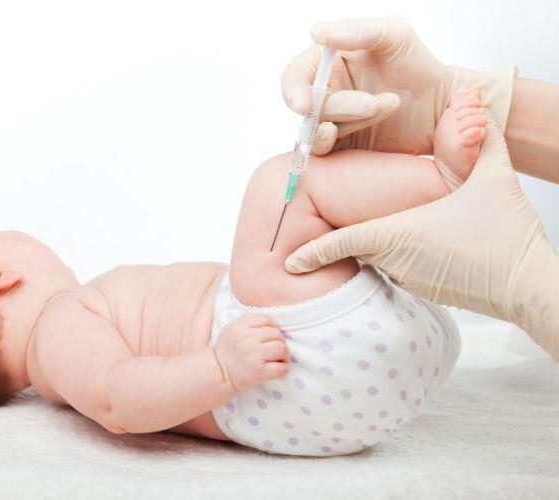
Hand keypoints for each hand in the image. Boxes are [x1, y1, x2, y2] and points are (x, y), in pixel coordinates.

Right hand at [214, 314, 289, 391]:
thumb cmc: (229, 350)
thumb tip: (275, 326)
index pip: (266, 319)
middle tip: (274, 349)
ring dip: (284, 354)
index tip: (270, 336)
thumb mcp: (232, 329)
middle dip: (279, 341)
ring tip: (278, 358)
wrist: (219, 373)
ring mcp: (253, 355)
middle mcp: (246, 339)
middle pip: (276, 334)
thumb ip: (249, 322)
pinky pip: (281, 367)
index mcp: (239, 326)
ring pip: (281, 348)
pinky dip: (283, 368)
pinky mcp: (258, 372)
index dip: (273, 327)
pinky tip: (277, 368)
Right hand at [281, 16, 514, 155]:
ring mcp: (332, 119)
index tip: (305, 105)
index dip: (294, 91)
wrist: (440, 105)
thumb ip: (357, 30)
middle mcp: (325, 91)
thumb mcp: (394, 35)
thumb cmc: (418, 65)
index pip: (295, 77)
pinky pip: (324, 149)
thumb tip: (316, 32)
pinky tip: (358, 132)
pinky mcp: (341, 144)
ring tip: (389, 105)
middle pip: (308, 106)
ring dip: (352, 119)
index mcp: (328, 62)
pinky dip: (333, 143)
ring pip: (319, 128)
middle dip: (340, 105)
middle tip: (374, 102)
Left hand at [284, 122, 558, 360]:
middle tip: (314, 233)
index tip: (288, 262)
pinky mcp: (428, 289)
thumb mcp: (493, 179)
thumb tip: (474, 103)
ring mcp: (412, 279)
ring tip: (370, 225)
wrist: (530, 287)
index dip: (312, 253)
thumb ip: (477, 139)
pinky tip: (413, 240)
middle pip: (357, 247)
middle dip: (336, 241)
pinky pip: (400, 269)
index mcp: (399, 235)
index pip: (341, 244)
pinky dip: (395, 256)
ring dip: (371, 246)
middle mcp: (397, 261)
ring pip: (378, 259)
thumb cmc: (507, 237)